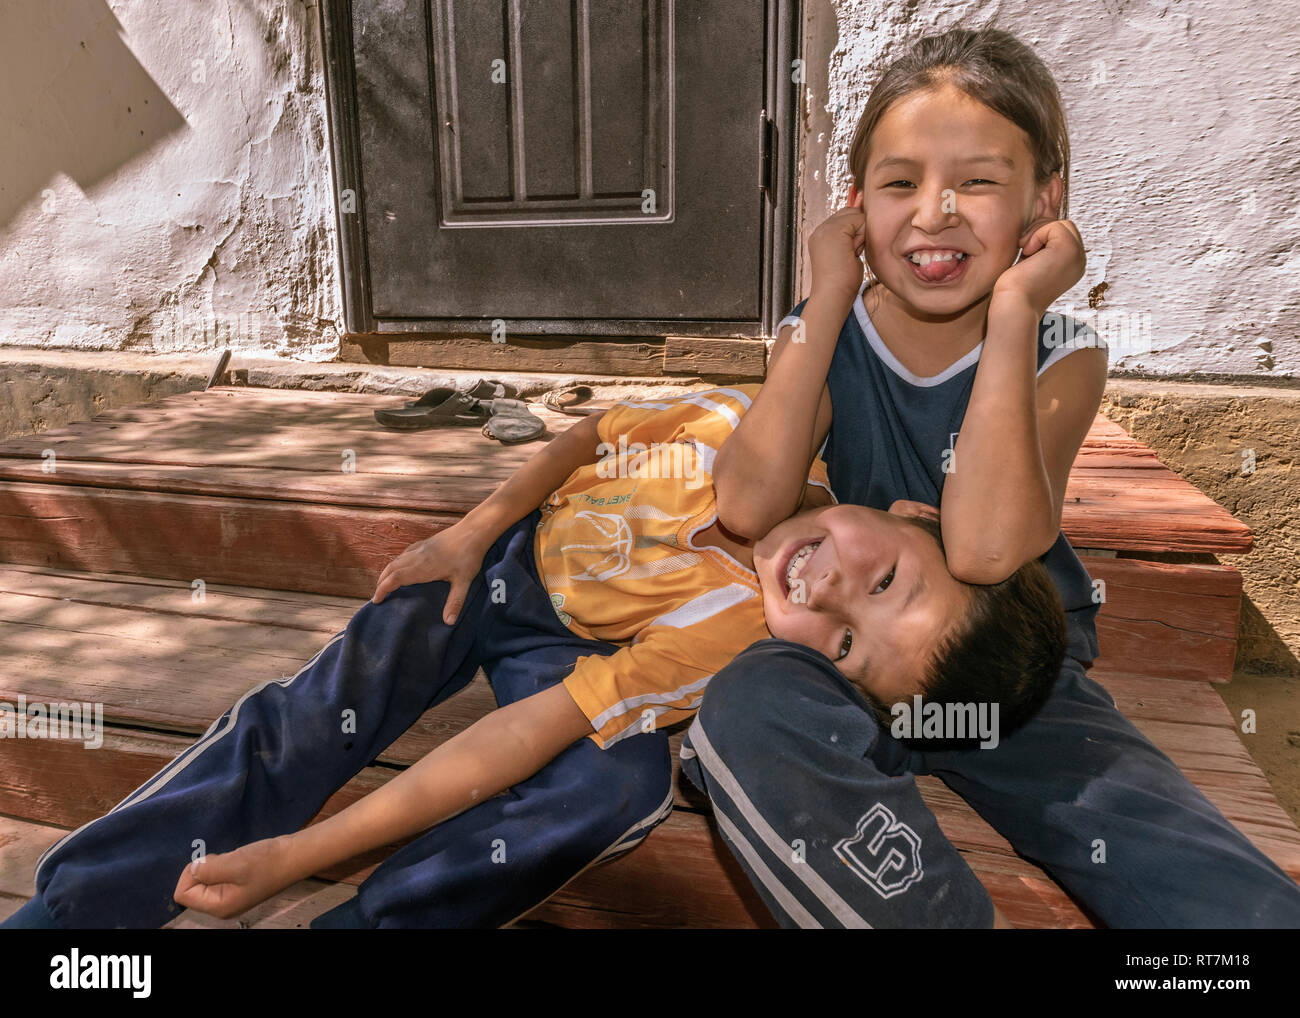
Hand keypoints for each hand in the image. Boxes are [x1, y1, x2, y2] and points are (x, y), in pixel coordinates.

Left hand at [173, 836, 297, 920]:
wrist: (296, 855)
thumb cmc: (268, 862)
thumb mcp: (235, 863)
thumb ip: (207, 869)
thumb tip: (192, 869)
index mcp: (218, 906)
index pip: (183, 894)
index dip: (191, 873)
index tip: (212, 861)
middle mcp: (221, 905)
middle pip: (191, 887)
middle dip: (204, 868)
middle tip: (226, 859)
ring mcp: (229, 895)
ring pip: (204, 879)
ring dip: (214, 864)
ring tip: (236, 859)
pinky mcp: (237, 884)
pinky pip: (217, 874)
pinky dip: (223, 863)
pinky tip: (240, 859)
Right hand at [371, 517, 493, 621]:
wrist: (473, 531)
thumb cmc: (469, 556)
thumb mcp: (464, 581)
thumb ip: (455, 602)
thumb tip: (448, 622)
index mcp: (422, 568)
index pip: (394, 579)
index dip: (383, 589)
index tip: (376, 600)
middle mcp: (416, 557)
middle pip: (391, 570)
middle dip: (381, 583)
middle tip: (378, 596)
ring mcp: (420, 548)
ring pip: (396, 560)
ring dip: (387, 572)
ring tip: (385, 584)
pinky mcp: (425, 543)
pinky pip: (405, 554)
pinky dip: (397, 562)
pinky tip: (401, 566)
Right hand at [808, 192, 866, 302]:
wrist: (832, 295)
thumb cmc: (842, 282)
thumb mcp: (848, 253)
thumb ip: (853, 232)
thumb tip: (861, 202)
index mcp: (821, 236)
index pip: (845, 218)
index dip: (854, 231)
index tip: (849, 253)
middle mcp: (820, 229)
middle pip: (851, 213)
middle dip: (857, 232)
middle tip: (848, 255)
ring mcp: (825, 228)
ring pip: (856, 215)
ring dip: (860, 235)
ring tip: (849, 255)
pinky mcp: (834, 230)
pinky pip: (859, 220)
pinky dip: (861, 237)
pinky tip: (851, 252)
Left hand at [991, 217, 1085, 318]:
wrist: (1014, 305)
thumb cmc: (1015, 288)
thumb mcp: (1033, 263)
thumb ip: (1042, 247)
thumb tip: (1039, 224)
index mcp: (1073, 266)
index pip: (1063, 234)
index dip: (1042, 237)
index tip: (1028, 256)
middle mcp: (1079, 261)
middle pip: (1065, 226)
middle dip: (1041, 232)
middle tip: (1026, 252)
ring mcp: (1077, 256)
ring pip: (1061, 224)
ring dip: (1037, 234)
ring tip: (1027, 255)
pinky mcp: (1069, 250)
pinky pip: (1054, 225)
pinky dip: (1036, 236)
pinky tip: (1028, 255)